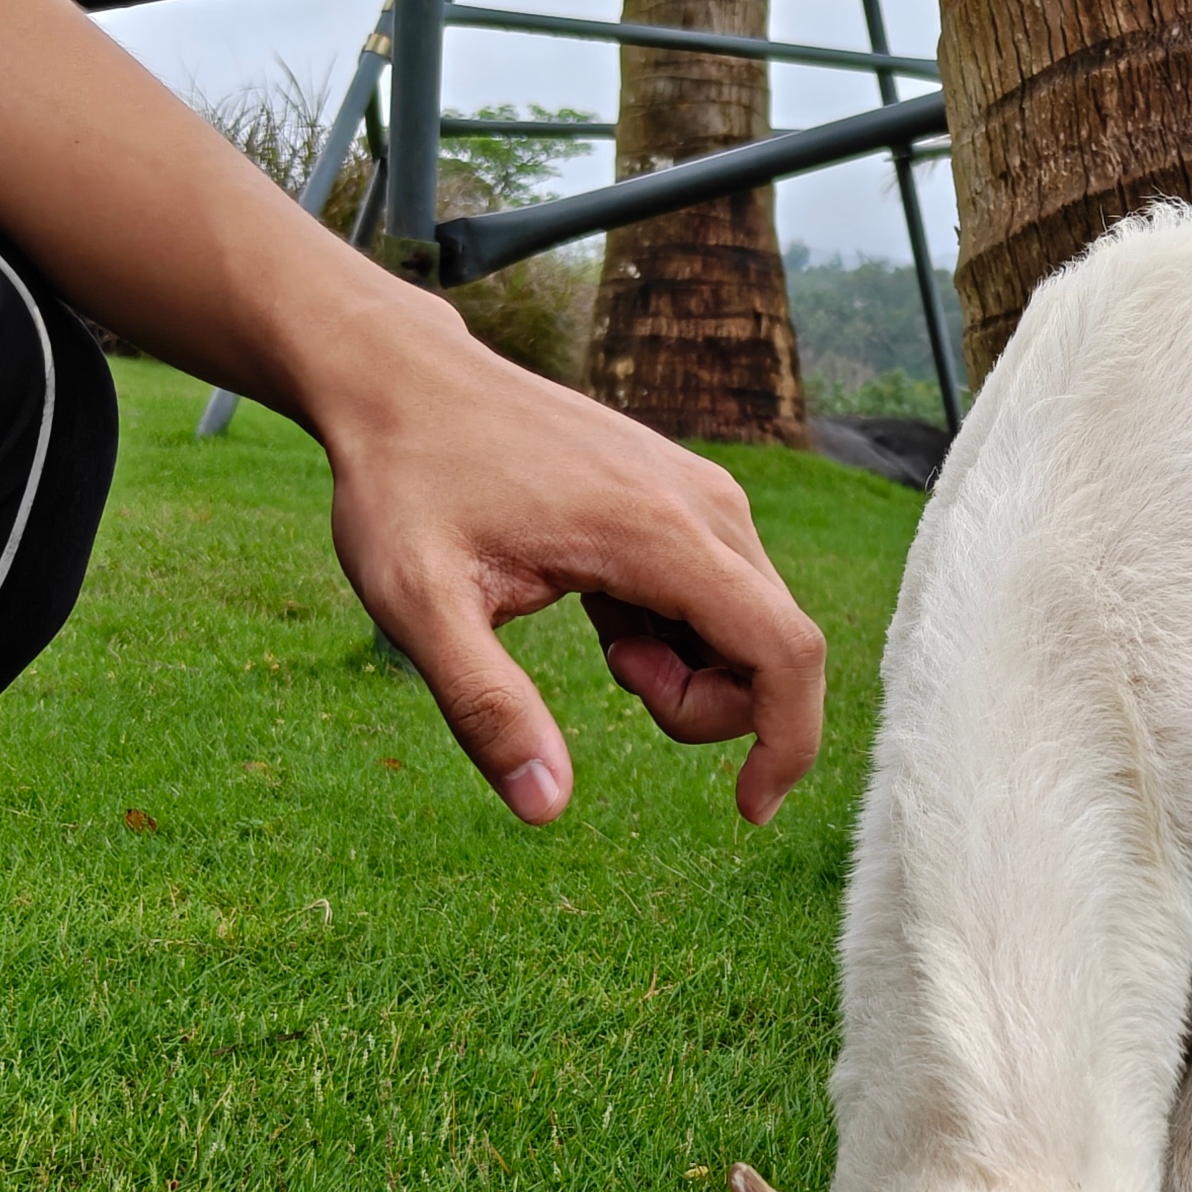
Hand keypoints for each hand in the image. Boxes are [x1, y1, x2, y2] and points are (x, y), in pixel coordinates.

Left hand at [310, 308, 825, 823]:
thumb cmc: (403, 485)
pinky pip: (726, 595)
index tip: (745, 809)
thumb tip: (544, 808)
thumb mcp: (418, 605)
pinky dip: (682, 635)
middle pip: (776, 648)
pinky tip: (606, 612)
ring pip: (755, 624)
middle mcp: (706, 507)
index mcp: (659, 533)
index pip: (786, 651)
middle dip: (708, 707)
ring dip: (691, 670)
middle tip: (612, 676)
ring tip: (599, 637)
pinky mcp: (686, 496)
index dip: (788, 741)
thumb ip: (484, 706)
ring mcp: (702, 495)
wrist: (402, 381)